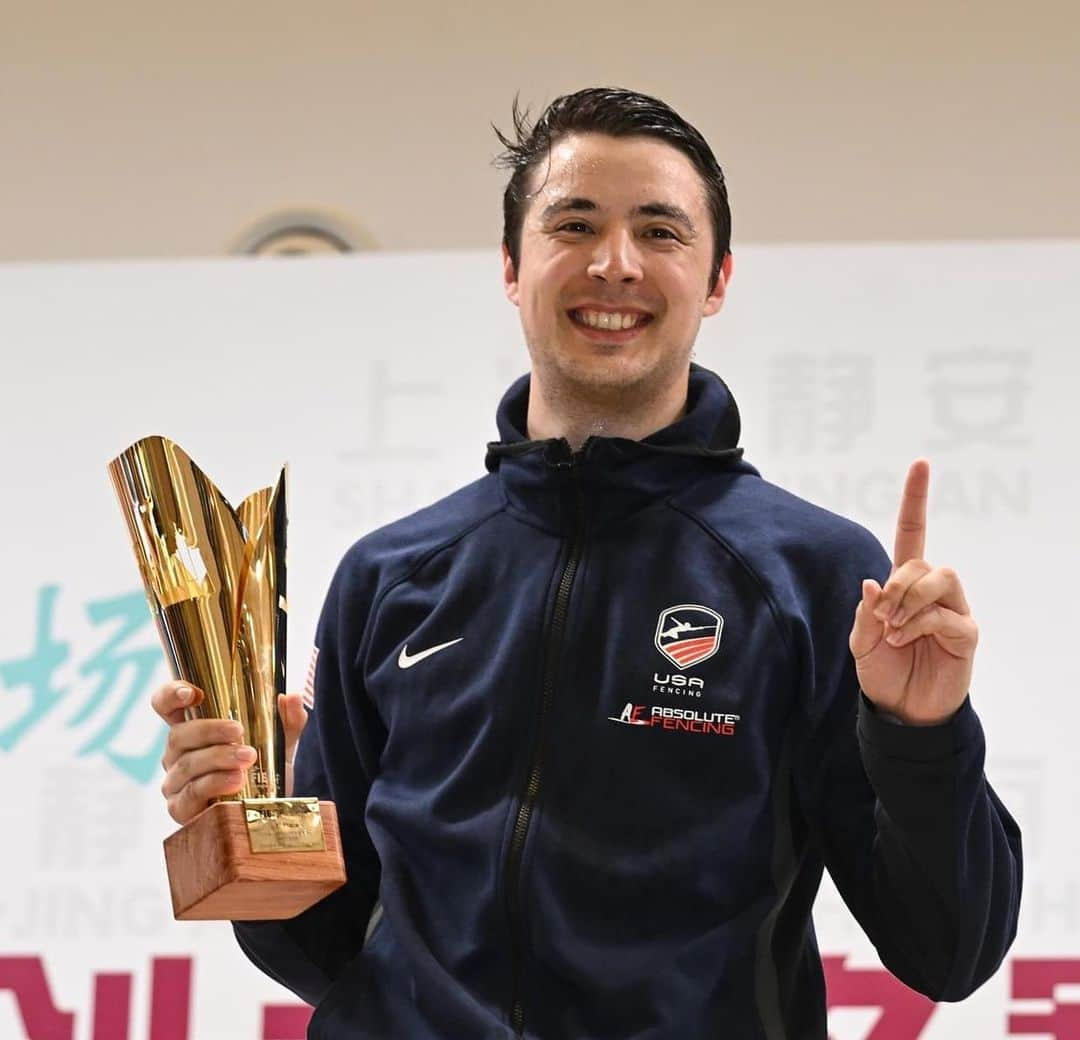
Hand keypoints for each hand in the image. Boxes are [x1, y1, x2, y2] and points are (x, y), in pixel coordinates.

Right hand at [153, 682, 308, 824]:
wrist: (268, 808)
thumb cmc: (264, 765)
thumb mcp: (280, 738)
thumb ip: (288, 717)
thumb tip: (292, 697)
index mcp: (192, 727)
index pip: (166, 704)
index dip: (171, 694)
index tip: (192, 692)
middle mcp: (177, 753)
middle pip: (179, 735)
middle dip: (209, 731)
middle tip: (239, 732)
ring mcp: (175, 781)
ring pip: (187, 764)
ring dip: (218, 758)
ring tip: (248, 758)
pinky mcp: (181, 808)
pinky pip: (192, 793)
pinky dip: (215, 784)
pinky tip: (236, 781)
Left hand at [848, 459, 978, 725]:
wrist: (902, 711)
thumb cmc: (884, 672)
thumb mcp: (861, 642)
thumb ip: (864, 613)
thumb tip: (871, 583)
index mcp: (903, 584)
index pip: (913, 532)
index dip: (916, 500)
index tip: (921, 463)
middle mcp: (932, 591)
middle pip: (921, 560)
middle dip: (896, 584)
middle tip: (882, 616)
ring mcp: (953, 609)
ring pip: (940, 575)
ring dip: (909, 598)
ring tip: (894, 628)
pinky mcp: (966, 632)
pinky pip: (947, 612)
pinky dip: (919, 622)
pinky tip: (905, 639)